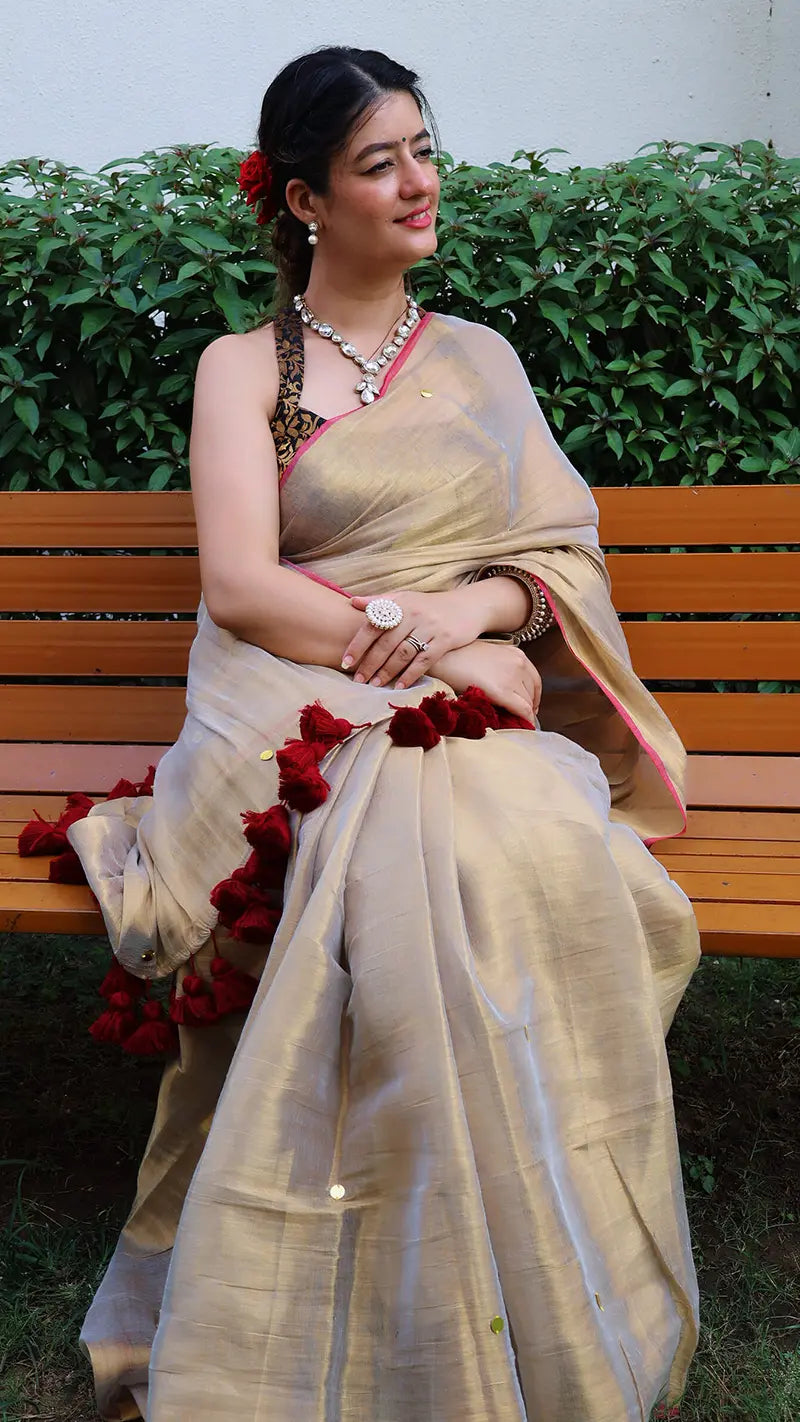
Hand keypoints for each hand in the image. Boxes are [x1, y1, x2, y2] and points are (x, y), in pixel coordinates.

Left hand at [342, 590, 485, 689]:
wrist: (468, 606)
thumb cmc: (429, 606)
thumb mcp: (405, 598)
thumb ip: (380, 602)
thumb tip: (352, 602)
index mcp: (400, 603)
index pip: (373, 625)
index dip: (358, 645)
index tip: (346, 662)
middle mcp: (413, 614)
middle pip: (386, 643)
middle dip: (370, 663)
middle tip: (359, 680)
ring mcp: (430, 627)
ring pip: (403, 653)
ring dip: (387, 671)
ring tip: (375, 684)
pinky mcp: (445, 640)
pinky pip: (424, 661)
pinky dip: (410, 675)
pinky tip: (399, 686)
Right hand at [432, 642, 542, 721]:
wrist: (444, 656)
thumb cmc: (459, 655)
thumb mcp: (489, 656)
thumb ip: (502, 669)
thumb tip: (507, 687)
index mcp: (517, 654)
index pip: (535, 680)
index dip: (533, 696)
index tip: (529, 706)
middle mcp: (519, 664)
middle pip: (533, 692)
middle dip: (529, 706)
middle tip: (520, 717)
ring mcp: (513, 677)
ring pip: (528, 703)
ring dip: (525, 714)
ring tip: (517, 722)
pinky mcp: (504, 692)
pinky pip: (522, 710)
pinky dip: (525, 720)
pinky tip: (521, 727)